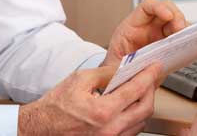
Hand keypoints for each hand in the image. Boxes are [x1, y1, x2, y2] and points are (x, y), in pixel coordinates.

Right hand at [18, 62, 161, 134]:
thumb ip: (105, 73)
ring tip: (139, 90)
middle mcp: (109, 129)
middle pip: (145, 108)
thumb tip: (124, 67)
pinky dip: (135, 117)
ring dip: (144, 104)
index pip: (135, 90)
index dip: (148, 76)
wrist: (42, 128)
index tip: (154, 67)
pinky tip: (129, 106)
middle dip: (150, 90)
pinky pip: (131, 131)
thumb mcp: (79, 80)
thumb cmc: (56, 106)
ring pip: (141, 122)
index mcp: (102, 111)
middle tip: (149, 77)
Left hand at [103, 0, 186, 67]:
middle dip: (177, 17)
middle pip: (167, 9)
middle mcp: (147, 28)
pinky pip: (181, 38)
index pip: (147, 7)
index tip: (168, 16)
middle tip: (182, 29)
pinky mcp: (168, 46)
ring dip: (184, 29)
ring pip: (176, 22)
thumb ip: (123, 68)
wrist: (118, 79)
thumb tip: (134, 70)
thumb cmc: (114, 70)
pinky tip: (189, 47)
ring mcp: (159, 35)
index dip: (159, 7)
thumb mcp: (114, 68)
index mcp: (131, 27)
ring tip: (188, 39)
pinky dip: (188, 40)